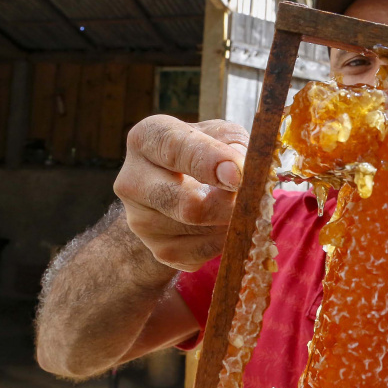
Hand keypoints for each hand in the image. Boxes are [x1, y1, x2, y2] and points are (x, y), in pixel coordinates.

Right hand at [114, 115, 248, 271]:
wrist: (181, 187)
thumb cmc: (206, 152)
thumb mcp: (221, 135)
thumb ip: (235, 146)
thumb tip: (243, 172)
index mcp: (146, 139)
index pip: (175, 149)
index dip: (210, 162)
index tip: (239, 175)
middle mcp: (132, 180)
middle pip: (186, 204)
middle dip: (228, 205)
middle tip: (255, 200)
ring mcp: (141, 220)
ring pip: (200, 230)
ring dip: (231, 222)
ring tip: (241, 206)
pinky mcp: (159, 250)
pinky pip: (203, 252)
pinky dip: (225, 240)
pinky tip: (227, 223)